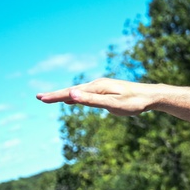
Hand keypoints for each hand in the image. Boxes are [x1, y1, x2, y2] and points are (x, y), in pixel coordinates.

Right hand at [36, 78, 154, 115]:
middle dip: (55, 94)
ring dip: (63, 95)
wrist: (151, 96)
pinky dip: (75, 96)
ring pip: (78, 92)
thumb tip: (72, 93)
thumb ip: (92, 100)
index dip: (55, 96)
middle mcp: (97, 85)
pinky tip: (73, 99)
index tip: (40, 98)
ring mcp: (102, 87)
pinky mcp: (106, 91)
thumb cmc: (134, 102)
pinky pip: (86, 94)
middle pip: (72, 91)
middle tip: (39, 98)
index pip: (71, 92)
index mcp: (97, 87)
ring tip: (50, 98)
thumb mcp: (113, 104)